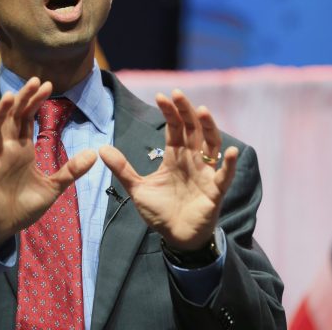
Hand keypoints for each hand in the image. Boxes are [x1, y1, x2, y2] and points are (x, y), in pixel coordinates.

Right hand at [0, 77, 96, 250]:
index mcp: (22, 149)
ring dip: (0, 113)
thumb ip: (71, 170)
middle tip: (35, 80)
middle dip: (23, 99)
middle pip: (13, 117)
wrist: (6, 227)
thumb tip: (94, 153)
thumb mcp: (53, 187)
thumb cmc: (24, 205)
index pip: (28, 118)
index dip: (35, 101)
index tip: (48, 85)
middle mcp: (7, 149)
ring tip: (10, 96)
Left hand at [99, 89, 237, 250]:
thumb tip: (101, 148)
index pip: (175, 129)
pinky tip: (231, 151)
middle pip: (192, 130)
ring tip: (202, 111)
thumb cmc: (160, 212)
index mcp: (175, 157)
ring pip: (211, 145)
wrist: (175, 238)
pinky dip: (229, 164)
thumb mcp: (137, 188)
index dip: (169, 113)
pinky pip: (225, 175)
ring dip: (208, 128)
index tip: (161, 96)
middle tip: (178, 94)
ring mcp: (205, 173)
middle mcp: (192, 160)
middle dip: (185, 111)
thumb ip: (122, 168)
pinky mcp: (215, 191)